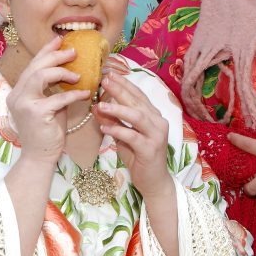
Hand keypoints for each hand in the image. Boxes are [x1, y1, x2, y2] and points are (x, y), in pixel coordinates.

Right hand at [6, 36, 93, 164]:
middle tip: (73, 52)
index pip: (32, 65)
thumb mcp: (50, 105)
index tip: (59, 40)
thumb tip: (71, 71)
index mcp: (19, 92)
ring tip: (77, 75)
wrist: (40, 156)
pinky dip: (73, 94)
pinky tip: (85, 93)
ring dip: (61, 72)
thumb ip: (54, 89)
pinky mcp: (35, 113)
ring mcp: (24, 104)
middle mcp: (17, 95)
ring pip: (40, 76)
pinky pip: (57, 97)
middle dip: (55, 56)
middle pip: (35, 67)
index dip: (46, 51)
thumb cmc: (47, 132)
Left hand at [95, 72, 172, 198]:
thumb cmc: (139, 158)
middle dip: (120, 90)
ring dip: (118, 109)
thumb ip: (113, 122)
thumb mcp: (123, 137)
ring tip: (101, 104)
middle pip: (137, 102)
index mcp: (153, 116)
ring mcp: (156, 136)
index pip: (139, 95)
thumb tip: (96, 107)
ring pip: (137, 117)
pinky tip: (104, 128)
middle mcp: (158, 122)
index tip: (109, 74)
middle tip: (105, 80)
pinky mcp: (150, 149)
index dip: (124, 84)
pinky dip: (118, 130)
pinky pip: (132, 137)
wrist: (153, 182)